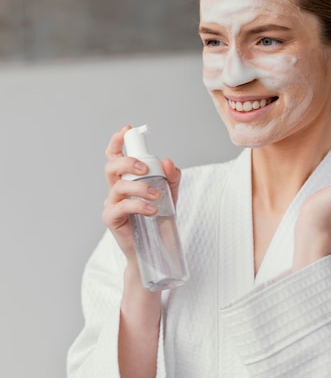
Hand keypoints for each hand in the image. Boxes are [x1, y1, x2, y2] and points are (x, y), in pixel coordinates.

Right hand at [102, 126, 181, 262]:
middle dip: (127, 161)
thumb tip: (168, 161)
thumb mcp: (170, 194)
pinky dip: (139, 205)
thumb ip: (171, 177)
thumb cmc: (158, 218)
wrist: (154, 248)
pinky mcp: (111, 219)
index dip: (117, 141)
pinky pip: (122, 206)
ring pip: (119, 186)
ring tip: (158, 195)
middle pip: (111, 166)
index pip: (115, 156)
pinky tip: (152, 209)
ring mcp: (111, 203)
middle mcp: (115, 189)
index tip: (127, 129)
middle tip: (145, 167)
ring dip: (140, 187)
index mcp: (125, 179)